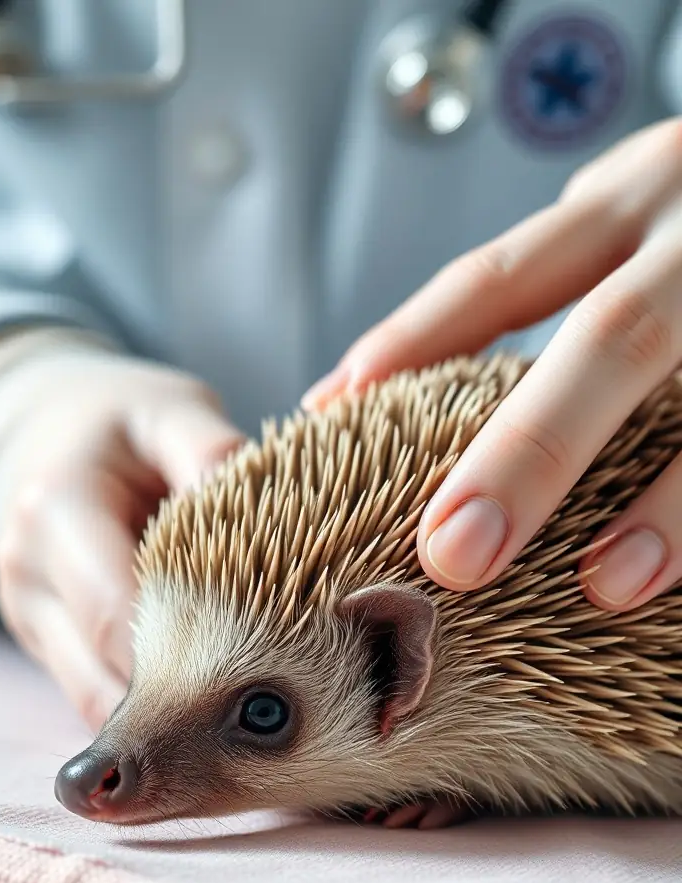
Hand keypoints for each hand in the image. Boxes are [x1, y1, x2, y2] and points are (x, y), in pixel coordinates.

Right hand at [0, 337, 243, 730]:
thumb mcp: (167, 411)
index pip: (120, 614)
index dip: (190, 657)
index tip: (270, 672)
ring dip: (163, 719)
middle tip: (265, 714)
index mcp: (56, 510)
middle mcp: (28, 573)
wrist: (38, 430)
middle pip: (105, 675)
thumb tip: (270, 510)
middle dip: (185, 703)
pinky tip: (200, 708)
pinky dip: (147, 706)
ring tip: (238, 722)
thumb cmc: (118, 423)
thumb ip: (210, 452)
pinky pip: (94, 693)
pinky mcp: (42, 637)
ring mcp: (28, 613)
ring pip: (95, 702)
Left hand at [303, 117, 681, 611]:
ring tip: (607, 586)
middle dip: (530, 450)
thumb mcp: (630, 221)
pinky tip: (677, 583)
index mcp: (632, 201)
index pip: (501, 277)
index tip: (331, 417)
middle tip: (453, 553)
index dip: (414, 346)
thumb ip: (543, 286)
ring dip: (671, 506)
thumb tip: (377, 383)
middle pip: (613, 338)